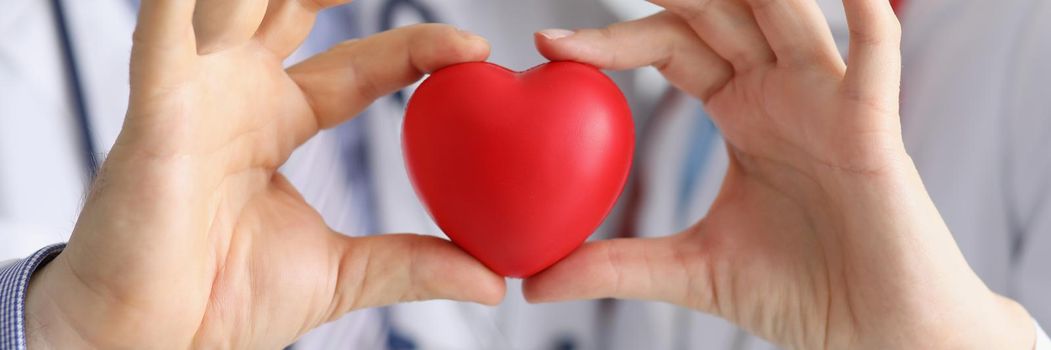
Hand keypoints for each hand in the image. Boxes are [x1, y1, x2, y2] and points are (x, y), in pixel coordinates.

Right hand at [25, 1, 502, 347]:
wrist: (154, 346)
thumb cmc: (221, 307)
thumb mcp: (341, 274)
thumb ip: (413, 265)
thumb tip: (491, 281)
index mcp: (277, 122)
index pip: (361, 65)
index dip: (416, 49)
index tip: (475, 52)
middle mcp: (237, 94)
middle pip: (294, 7)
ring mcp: (196, 93)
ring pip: (237, 1)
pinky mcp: (156, 108)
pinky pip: (168, 34)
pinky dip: (195, 5)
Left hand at [525, 1, 1033, 347]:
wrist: (876, 335)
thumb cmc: (799, 293)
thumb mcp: (691, 271)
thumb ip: (616, 266)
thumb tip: (534, 283)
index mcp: (741, 110)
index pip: (668, 44)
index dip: (611, 38)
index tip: (546, 44)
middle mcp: (781, 91)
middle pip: (717, 13)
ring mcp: (827, 100)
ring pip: (786, 15)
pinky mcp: (872, 126)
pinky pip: (874, 55)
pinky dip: (863, 16)